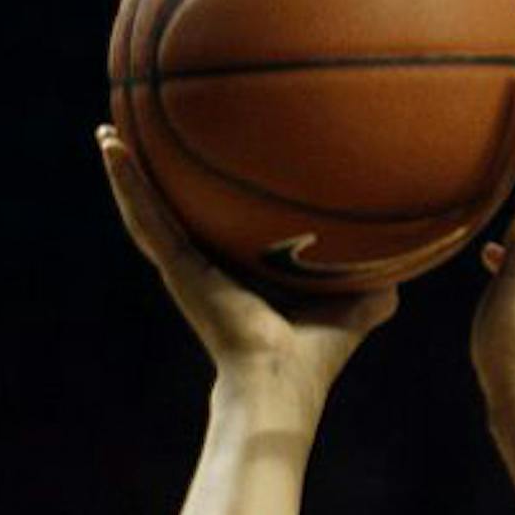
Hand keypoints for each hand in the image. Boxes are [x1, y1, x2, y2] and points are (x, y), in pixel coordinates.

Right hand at [98, 127, 395, 411]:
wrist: (281, 382)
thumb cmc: (314, 357)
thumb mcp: (355, 306)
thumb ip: (375, 285)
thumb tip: (407, 269)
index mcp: (238, 275)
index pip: (219, 229)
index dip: (209, 201)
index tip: (204, 166)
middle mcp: (205, 269)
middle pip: (175, 213)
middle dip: (156, 179)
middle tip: (138, 140)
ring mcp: (185, 267)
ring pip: (147, 210)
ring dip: (125, 172)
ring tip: (107, 132)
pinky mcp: (177, 267)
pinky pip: (145, 215)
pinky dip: (126, 182)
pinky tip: (110, 145)